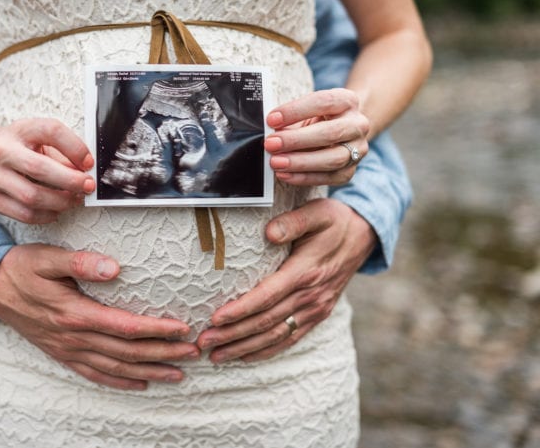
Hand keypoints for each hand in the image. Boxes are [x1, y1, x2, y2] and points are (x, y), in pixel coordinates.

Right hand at [0, 118, 95, 223]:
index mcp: (19, 129)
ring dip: (60, 201)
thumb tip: (86, 171)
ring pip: (31, 196)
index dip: (75, 147)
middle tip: (88, 186)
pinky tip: (57, 210)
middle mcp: (1, 150)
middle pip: (39, 168)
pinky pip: (23, 214)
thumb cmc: (18, 144)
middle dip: (70, 181)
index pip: (51, 131)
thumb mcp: (39, 137)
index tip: (89, 163)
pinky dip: (46, 215)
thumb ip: (63, 151)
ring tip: (75, 199)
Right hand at [0, 244, 199, 390]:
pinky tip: (140, 383)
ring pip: (116, 368)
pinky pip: (95, 374)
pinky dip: (120, 382)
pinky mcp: (62, 354)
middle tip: (194, 352)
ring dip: (150, 371)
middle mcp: (74, 337)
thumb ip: (82, 262)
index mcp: (75, 313)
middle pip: (128, 352)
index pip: (126, 327)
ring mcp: (68, 349)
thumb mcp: (47, 257)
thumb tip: (115, 268)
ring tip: (179, 373)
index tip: (183, 328)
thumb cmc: (21, 268)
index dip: (157, 330)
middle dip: (164, 353)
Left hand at [196, 198, 376, 362]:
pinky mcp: (318, 315)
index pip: (267, 296)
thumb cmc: (334, 221)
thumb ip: (293, 222)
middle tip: (203, 342)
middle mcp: (311, 295)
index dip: (241, 310)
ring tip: (215, 355)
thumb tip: (269, 232)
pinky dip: (266, 351)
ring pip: (275, 336)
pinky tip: (244, 356)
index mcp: (305, 271)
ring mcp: (315, 308)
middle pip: (265, 321)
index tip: (215, 319)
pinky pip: (290, 339)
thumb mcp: (317, 213)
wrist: (364, 235)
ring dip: (244, 348)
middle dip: (232, 334)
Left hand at [264, 89, 369, 185]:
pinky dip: (304, 178)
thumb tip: (270, 131)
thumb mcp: (307, 110)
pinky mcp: (350, 170)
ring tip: (276, 162)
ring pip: (332, 159)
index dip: (296, 111)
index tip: (272, 119)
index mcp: (346, 101)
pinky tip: (285, 174)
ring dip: (300, 162)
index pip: (323, 102)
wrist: (342, 130)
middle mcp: (358, 124)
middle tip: (271, 144)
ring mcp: (358, 149)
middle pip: (330, 133)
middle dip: (296, 140)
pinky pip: (329, 177)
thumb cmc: (319, 118)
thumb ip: (291, 118)